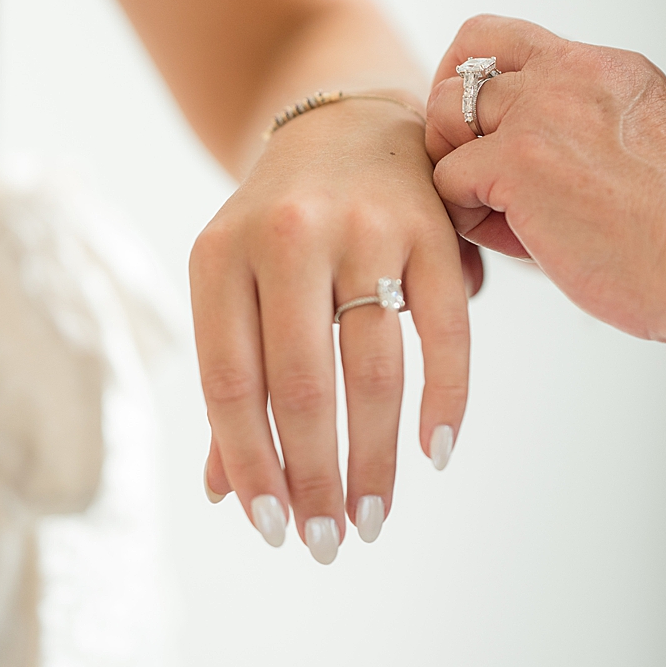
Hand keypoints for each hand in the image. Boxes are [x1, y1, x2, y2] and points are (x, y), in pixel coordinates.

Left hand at [190, 96, 478, 562]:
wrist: (346, 125)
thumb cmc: (278, 228)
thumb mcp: (235, 284)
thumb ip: (234, 380)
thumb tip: (226, 492)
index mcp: (219, 253)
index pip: (231, 383)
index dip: (253, 465)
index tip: (272, 528)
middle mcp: (287, 235)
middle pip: (303, 385)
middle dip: (316, 478)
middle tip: (328, 541)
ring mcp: (365, 228)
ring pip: (374, 370)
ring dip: (376, 460)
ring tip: (374, 517)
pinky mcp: (431, 230)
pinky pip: (445, 333)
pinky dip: (446, 402)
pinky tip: (434, 454)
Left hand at [426, 16, 665, 342]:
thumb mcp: (644, 150)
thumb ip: (587, 134)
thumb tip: (516, 167)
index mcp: (608, 69)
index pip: (506, 40)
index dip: (474, 83)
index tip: (485, 135)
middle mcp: (572, 74)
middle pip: (461, 67)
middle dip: (456, 129)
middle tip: (482, 182)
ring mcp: (543, 111)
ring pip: (443, 115)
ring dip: (458, 171)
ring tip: (504, 218)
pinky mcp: (518, 160)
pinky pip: (448, 178)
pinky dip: (467, 218)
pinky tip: (521, 242)